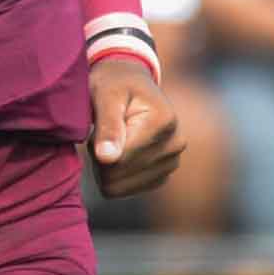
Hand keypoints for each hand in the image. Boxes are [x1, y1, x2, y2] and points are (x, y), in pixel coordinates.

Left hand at [88, 53, 183, 199]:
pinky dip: (115, 175)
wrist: (130, 83)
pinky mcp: (163, 175)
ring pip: (120, 186)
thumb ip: (107, 125)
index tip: (100, 124)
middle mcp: (176, 144)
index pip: (119, 159)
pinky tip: (119, 151)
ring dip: (106, 167)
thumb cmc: (114, 84)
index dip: (97, 146)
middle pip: (118, 175)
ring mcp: (172, 162)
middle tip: (103, 132)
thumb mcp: (106, 95)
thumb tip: (107, 158)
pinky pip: (126, 191)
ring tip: (112, 139)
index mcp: (165, 121)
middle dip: (101, 158)